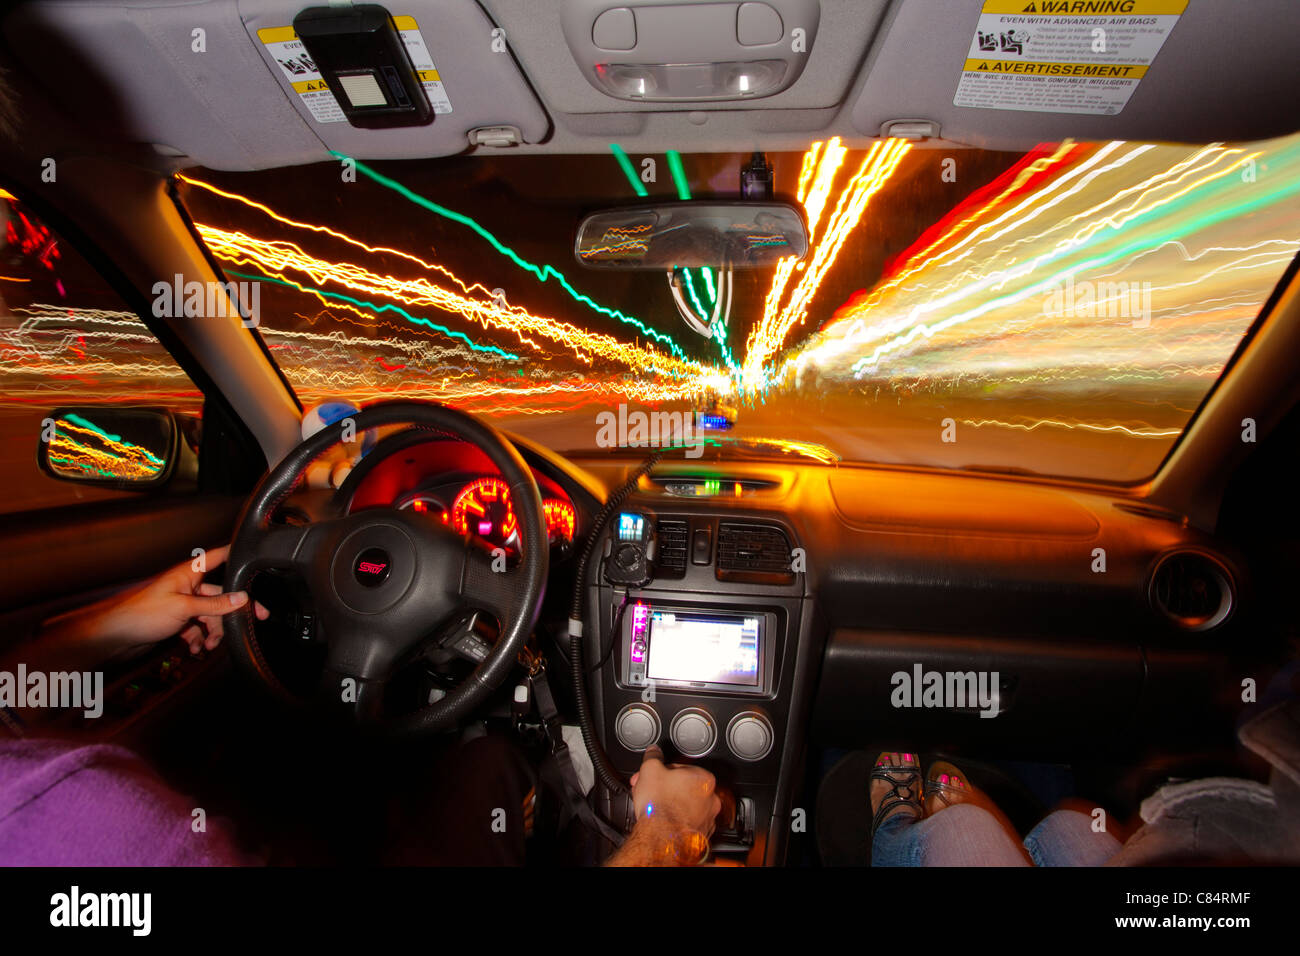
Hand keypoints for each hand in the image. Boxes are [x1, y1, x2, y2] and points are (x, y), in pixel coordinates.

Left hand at [93, 544, 268, 654]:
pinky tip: (195, 648)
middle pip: (220, 594)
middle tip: (255, 617)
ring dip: (213, 631)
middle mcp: (188, 587)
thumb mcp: (184, 607)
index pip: (217, 557)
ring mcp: (183, 604)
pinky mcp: (177, 621)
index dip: (235, 554)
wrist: (115, 637)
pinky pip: (197, 628)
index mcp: (189, 574)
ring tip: (210, 645)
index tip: (255, 557)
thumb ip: (215, 605)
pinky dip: (199, 639)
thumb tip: (242, 598)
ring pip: (210, 615)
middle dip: (233, 610)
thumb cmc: (142, 614)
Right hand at [606, 746, 722, 865]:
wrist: (662, 838)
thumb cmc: (660, 806)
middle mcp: (711, 799)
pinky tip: (663, 823)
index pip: (681, 768)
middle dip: (665, 788)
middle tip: (651, 791)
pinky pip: (687, 824)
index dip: (662, 772)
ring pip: (687, 807)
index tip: (652, 776)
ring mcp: (708, 819)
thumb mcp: (650, 770)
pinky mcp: (701, 837)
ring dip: (672, 805)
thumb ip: (653, 757)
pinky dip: (677, 822)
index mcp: (703, 778)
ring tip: (655, 808)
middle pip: (684, 787)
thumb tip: (654, 751)